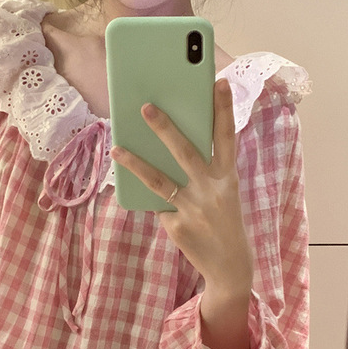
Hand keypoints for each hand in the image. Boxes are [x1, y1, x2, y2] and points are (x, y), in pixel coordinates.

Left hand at [111, 79, 253, 348]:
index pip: (226, 137)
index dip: (223, 109)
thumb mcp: (223, 194)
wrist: (230, 267)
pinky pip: (155, 204)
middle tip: (146, 106)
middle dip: (165, 128)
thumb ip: (203, 172)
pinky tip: (128, 181)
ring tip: (117, 147)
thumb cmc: (223, 222)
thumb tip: (166, 149)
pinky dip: (143, 194)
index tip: (218, 82)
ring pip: (159, 180)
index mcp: (228, 178)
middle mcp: (212, 190)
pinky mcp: (177, 227)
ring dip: (136, 162)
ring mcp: (193, 209)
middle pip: (186, 152)